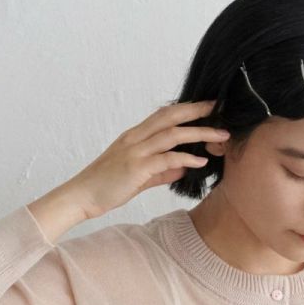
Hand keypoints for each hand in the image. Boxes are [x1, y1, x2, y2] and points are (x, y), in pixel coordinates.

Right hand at [69, 99, 229, 219]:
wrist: (82, 196)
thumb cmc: (107, 186)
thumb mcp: (139, 177)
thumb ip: (162, 171)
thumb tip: (183, 167)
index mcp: (135, 136)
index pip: (164, 115)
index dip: (186, 109)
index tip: (207, 108)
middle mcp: (135, 138)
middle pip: (170, 116)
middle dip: (197, 111)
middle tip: (220, 108)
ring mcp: (135, 151)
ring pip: (172, 134)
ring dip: (199, 133)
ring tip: (220, 136)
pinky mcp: (136, 168)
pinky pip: (166, 159)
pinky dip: (186, 158)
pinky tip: (201, 162)